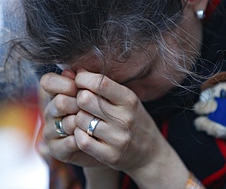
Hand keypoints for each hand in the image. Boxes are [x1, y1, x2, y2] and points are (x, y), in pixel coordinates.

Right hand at [40, 70, 100, 166]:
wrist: (105, 141)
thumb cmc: (100, 111)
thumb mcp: (97, 93)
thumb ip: (87, 82)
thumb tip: (79, 71)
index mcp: (55, 92)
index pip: (48, 81)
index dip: (66, 83)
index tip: (81, 87)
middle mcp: (49, 111)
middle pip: (60, 102)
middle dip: (80, 104)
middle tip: (94, 108)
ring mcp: (50, 131)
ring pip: (68, 122)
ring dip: (85, 122)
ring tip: (96, 123)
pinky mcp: (56, 149)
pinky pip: (71, 142)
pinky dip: (85, 138)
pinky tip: (93, 136)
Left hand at [73, 69, 188, 188]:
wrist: (150, 153)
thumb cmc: (134, 120)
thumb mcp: (126, 99)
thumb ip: (104, 86)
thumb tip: (75, 70)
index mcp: (129, 100)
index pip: (99, 82)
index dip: (83, 79)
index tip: (79, 81)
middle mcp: (125, 118)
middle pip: (85, 99)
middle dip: (78, 98)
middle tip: (81, 101)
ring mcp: (118, 138)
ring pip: (80, 120)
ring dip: (77, 117)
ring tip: (84, 118)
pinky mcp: (110, 155)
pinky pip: (82, 140)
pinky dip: (78, 134)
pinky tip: (84, 132)